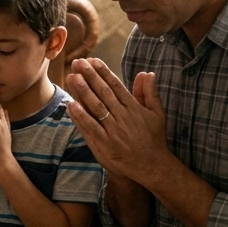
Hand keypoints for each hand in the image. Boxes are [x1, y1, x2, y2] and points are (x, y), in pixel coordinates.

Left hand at [67, 59, 169, 185]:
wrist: (152, 166)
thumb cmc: (154, 138)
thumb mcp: (157, 114)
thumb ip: (149, 93)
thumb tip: (147, 73)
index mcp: (134, 108)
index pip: (116, 86)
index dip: (104, 72)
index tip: (93, 61)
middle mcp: (123, 117)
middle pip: (104, 93)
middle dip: (90, 77)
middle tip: (78, 63)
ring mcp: (113, 132)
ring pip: (96, 108)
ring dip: (83, 92)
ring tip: (72, 77)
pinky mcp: (105, 145)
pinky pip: (91, 128)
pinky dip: (81, 117)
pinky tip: (71, 105)